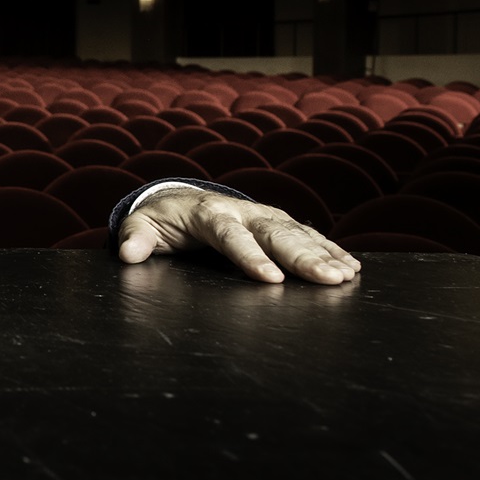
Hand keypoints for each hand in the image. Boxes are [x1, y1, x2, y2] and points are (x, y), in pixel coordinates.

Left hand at [117, 187, 360, 284]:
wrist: (181, 200)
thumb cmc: (161, 219)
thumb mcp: (142, 226)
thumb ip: (135, 238)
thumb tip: (127, 253)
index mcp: (209, 215)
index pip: (231, 236)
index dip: (251, 257)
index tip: (270, 279)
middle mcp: (243, 212)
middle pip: (276, 235)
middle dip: (304, 257)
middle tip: (329, 279)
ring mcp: (265, 216)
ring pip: (298, 235)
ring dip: (324, 255)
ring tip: (347, 276)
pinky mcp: (279, 223)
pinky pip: (309, 236)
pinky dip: (331, 250)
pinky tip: (352, 268)